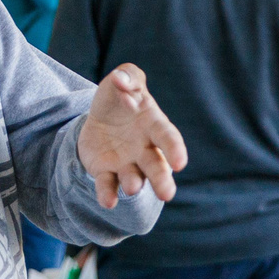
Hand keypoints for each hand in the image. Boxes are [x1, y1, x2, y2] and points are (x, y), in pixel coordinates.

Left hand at [77, 64, 186, 207]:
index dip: (175, 150)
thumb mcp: (123, 80)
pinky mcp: (106, 172)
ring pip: (135, 178)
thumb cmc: (119, 96)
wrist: (98, 117)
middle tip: (167, 194)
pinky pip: (108, 185)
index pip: (168, 138)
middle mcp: (145, 149)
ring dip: (134, 184)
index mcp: (154, 125)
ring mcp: (126, 163)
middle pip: (156, 166)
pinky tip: (108, 202)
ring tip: (133, 187)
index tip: (180, 164)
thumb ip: (127, 77)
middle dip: (162, 180)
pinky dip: (108, 194)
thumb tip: (121, 81)